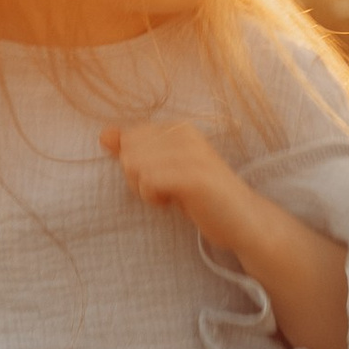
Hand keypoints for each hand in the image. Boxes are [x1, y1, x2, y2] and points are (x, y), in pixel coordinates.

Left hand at [102, 118, 246, 243]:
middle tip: (166, 190)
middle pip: (128, 151)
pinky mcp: (192, 175)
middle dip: (137, 177)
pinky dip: (153, 197)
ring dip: (145, 190)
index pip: (130, 137)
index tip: (164, 178)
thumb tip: (103, 135)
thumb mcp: (167, 169)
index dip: (138, 164)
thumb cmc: (204, 198)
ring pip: (134, 164)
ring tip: (171, 197)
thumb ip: (136, 150)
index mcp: (180, 128)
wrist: (245, 221)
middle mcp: (185, 133)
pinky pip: (147, 180)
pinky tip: (172, 203)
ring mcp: (190, 152)